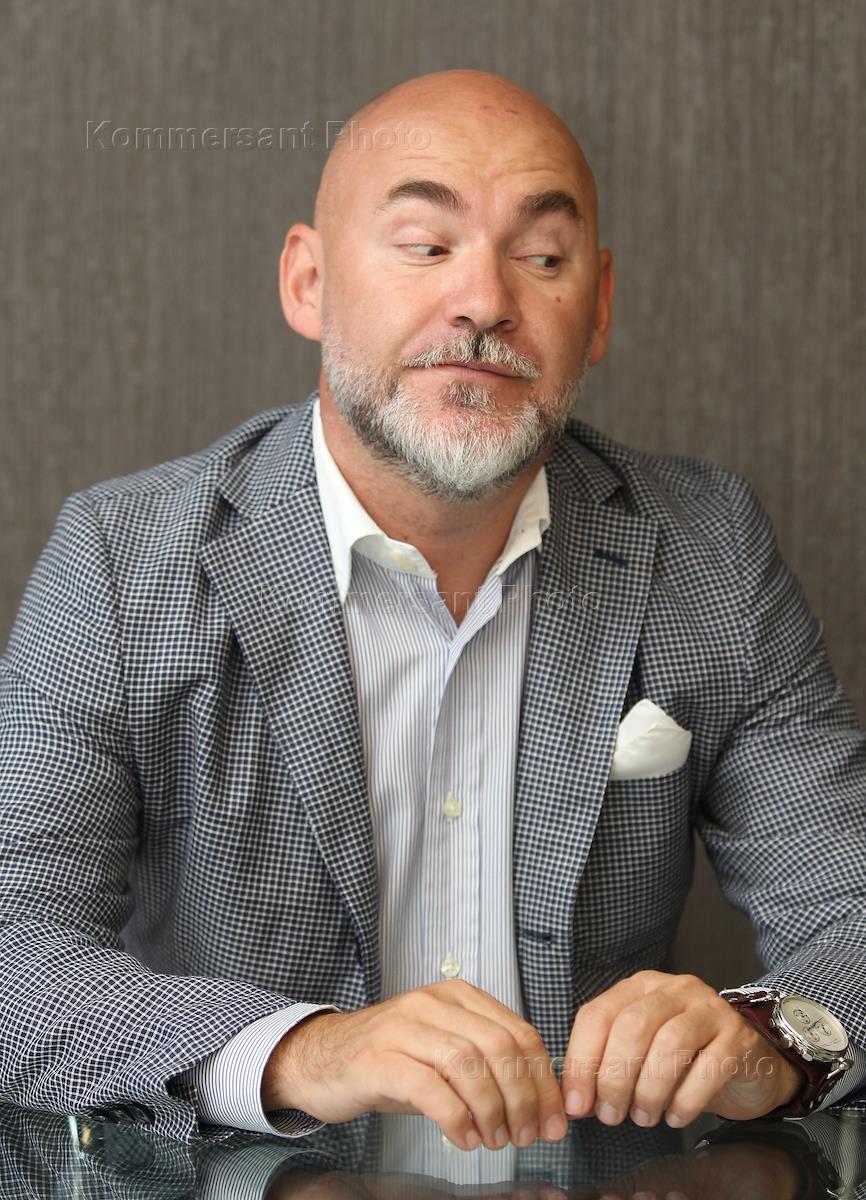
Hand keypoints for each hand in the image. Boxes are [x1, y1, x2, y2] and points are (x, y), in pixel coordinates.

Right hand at [262, 979, 567, 1150]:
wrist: (320, 1058)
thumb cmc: (390, 1061)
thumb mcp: (443, 1053)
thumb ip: (487, 1065)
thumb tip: (541, 1102)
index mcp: (457, 997)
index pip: (519, 1032)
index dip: (543, 1081)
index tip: (554, 1120)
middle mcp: (431, 1003)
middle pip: (498, 1046)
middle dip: (522, 1098)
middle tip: (527, 1135)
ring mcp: (402, 1028)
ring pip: (467, 1063)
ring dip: (491, 1110)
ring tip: (495, 1140)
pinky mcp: (377, 1059)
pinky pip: (428, 1086)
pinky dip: (455, 1117)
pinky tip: (464, 1138)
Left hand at [560, 970, 805, 1127]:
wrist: (750, 1061)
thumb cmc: (687, 1059)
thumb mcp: (642, 1051)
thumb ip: (609, 1063)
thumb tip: (576, 1099)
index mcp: (640, 988)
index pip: (597, 1015)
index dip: (582, 1060)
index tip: (577, 1103)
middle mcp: (673, 989)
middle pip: (632, 1027)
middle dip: (615, 1078)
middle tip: (611, 1115)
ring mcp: (709, 1009)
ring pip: (669, 1044)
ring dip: (649, 1090)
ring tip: (644, 1117)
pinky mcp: (738, 1036)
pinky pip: (709, 1067)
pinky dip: (686, 1099)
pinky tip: (676, 1116)